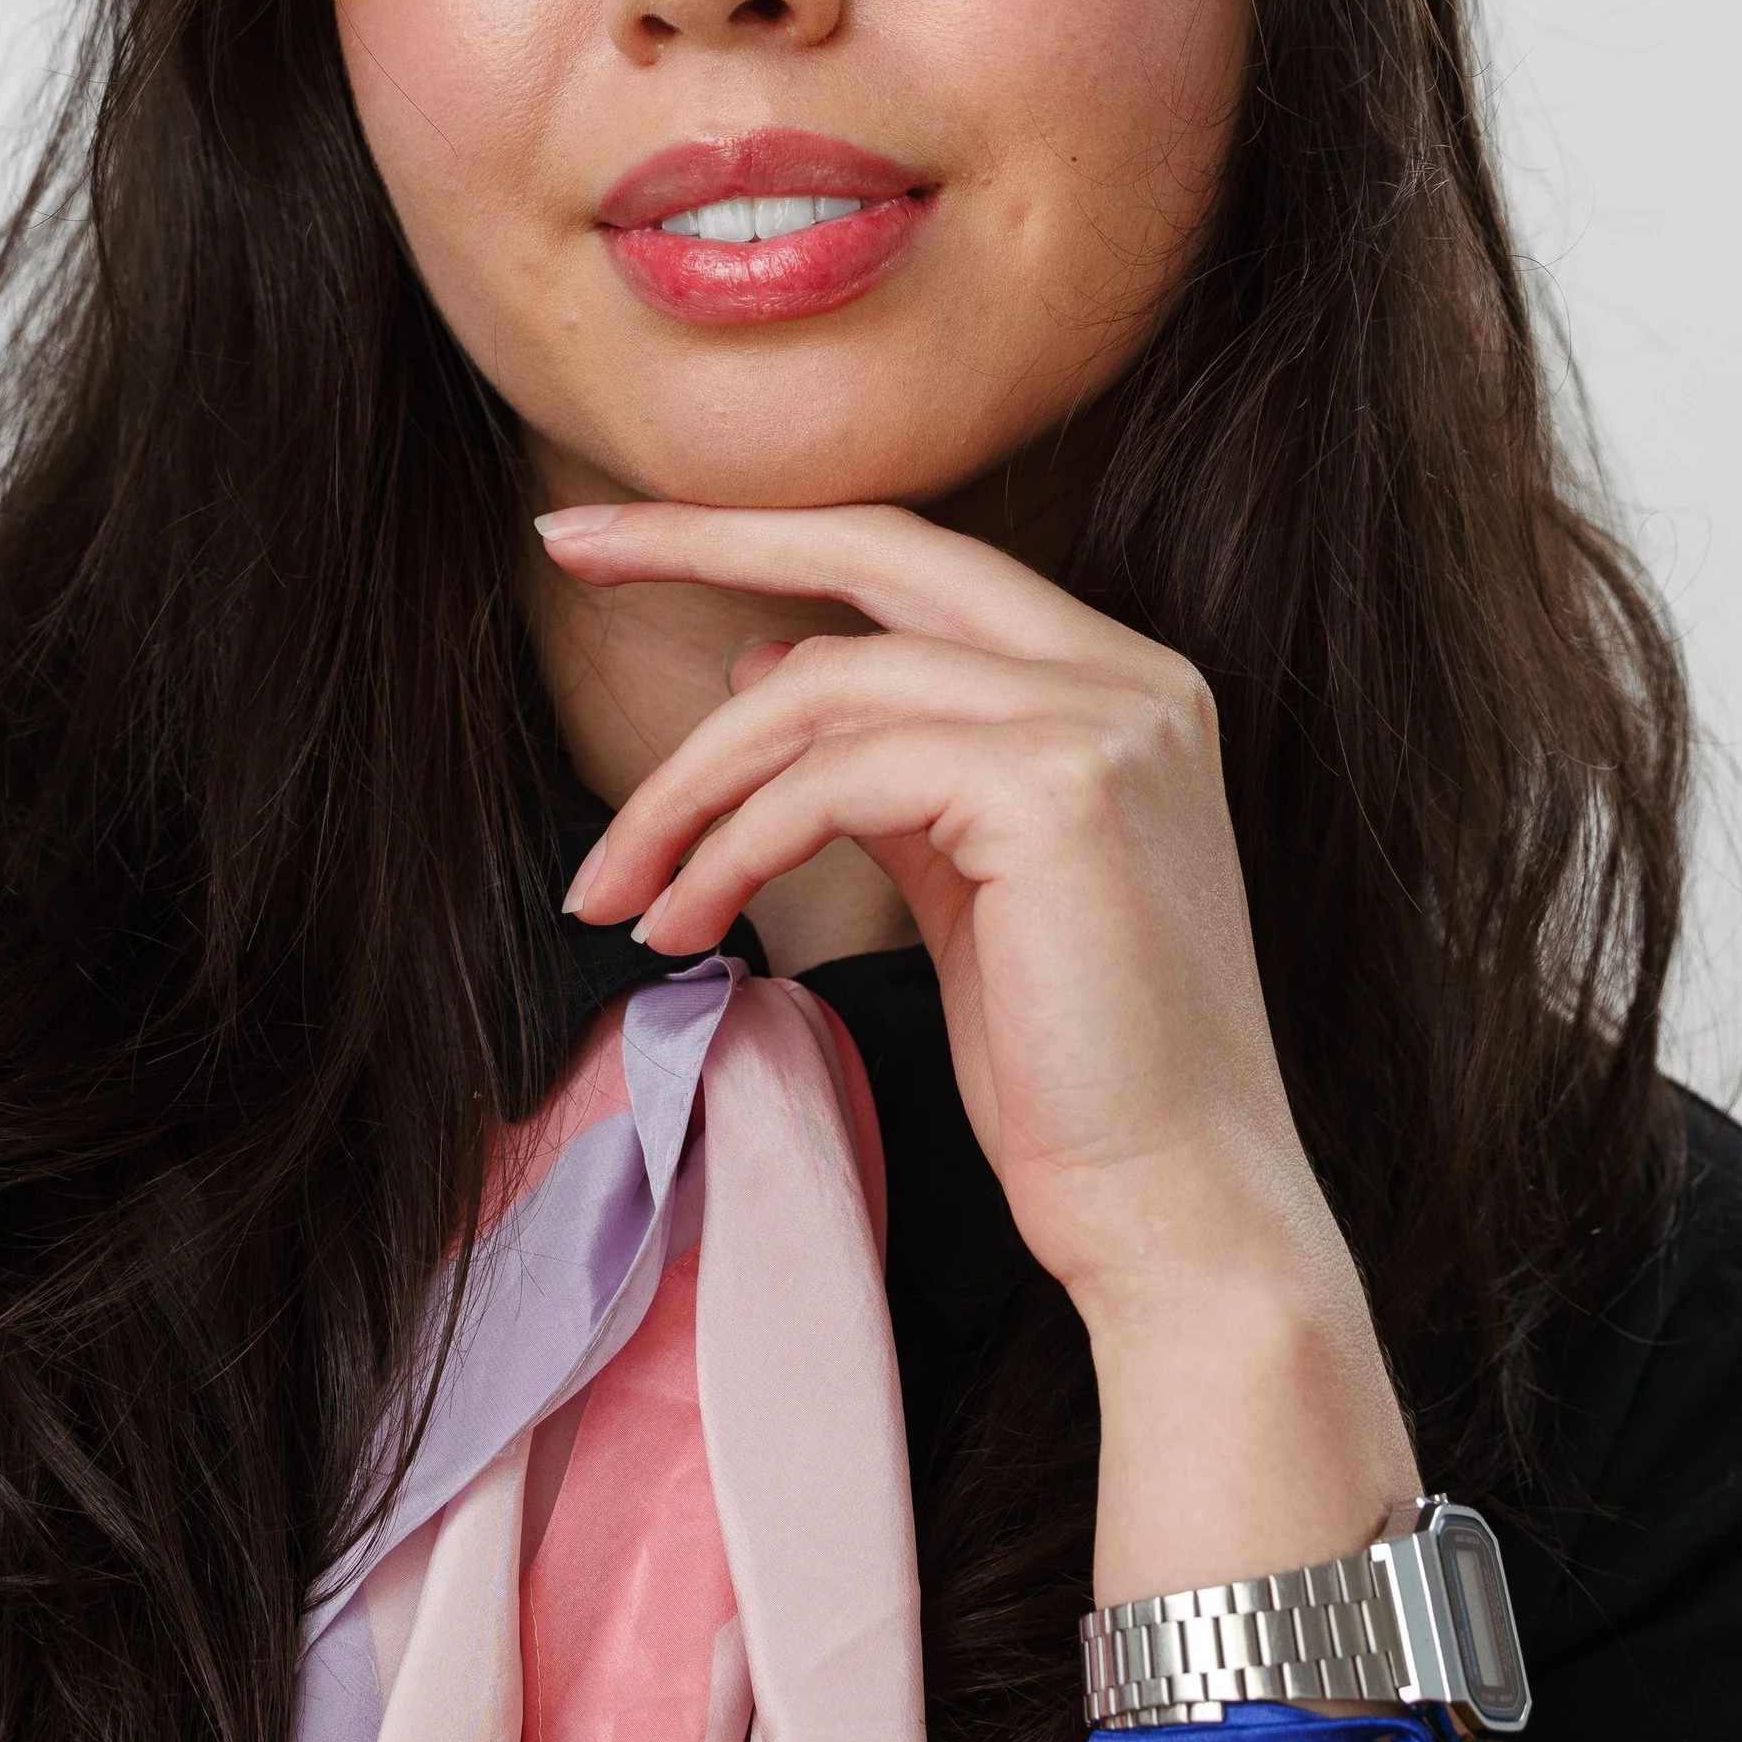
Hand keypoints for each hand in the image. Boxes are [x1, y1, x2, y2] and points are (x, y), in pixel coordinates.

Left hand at [544, 498, 1357, 1344]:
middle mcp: (1129, 674)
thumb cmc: (1069, 1071)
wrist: (1178, 1208)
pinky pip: (836, 780)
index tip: (618, 538)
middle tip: (564, 544)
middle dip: (703, 533)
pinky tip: (682, 923)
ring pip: (824, 688)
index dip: (762, 533)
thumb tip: (764, 662)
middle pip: (878, 550)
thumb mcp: (958, 881)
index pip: (914, 560)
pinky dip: (733, 845)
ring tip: (612, 892)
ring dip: (687, 790)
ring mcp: (1105, 722)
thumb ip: (882, 761)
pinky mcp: (1058, 791)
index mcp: (1117, 681)